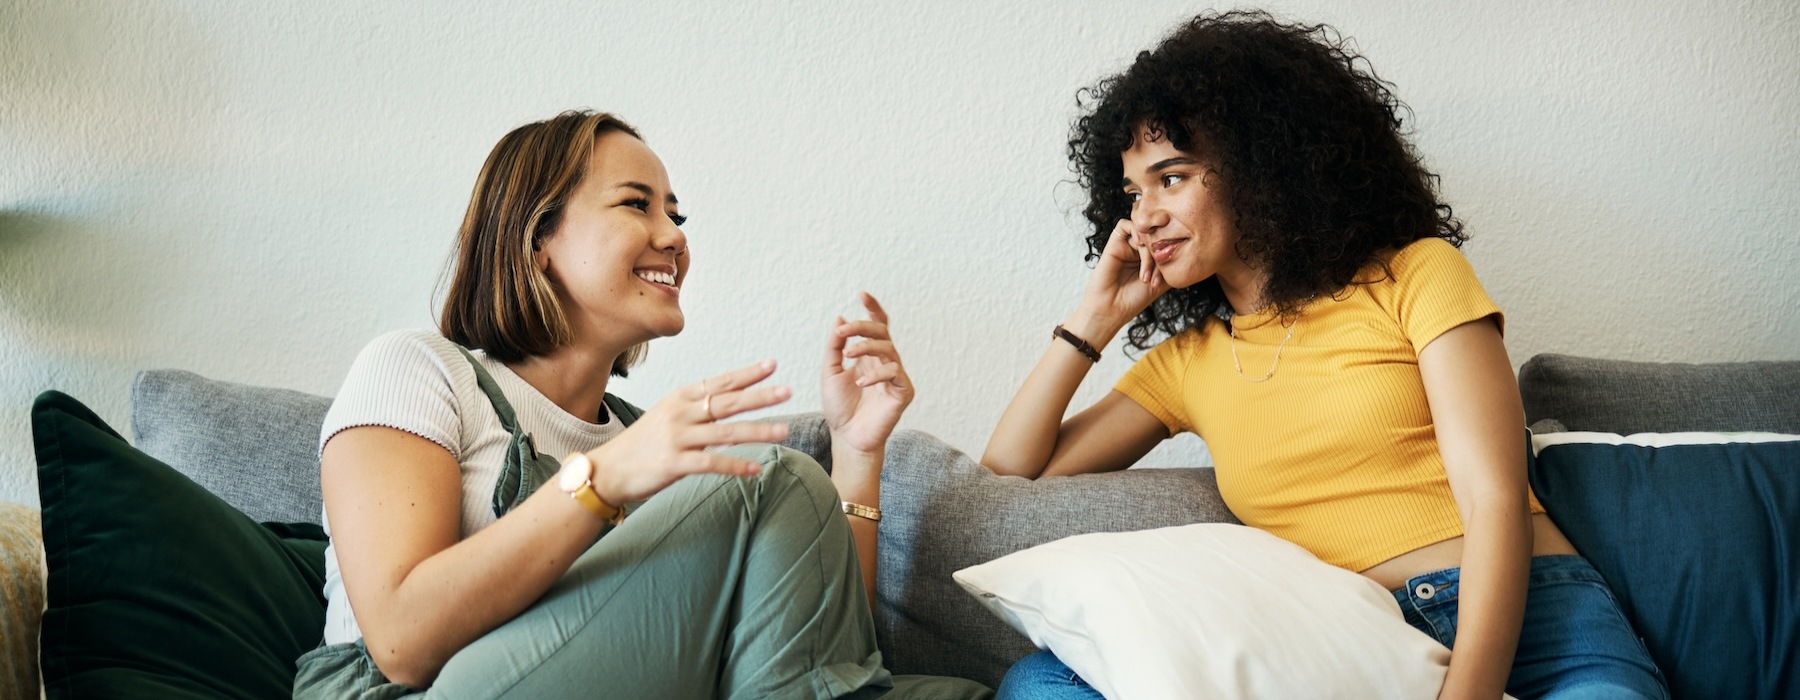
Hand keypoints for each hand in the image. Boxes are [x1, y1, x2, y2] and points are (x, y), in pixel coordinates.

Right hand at [587, 361, 791, 503]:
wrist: (608, 469)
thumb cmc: (643, 444)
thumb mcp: (668, 416)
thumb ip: (698, 409)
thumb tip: (732, 405)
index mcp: (680, 398)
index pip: (720, 382)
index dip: (747, 374)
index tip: (772, 365)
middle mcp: (680, 413)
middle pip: (727, 402)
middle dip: (760, 396)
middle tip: (787, 391)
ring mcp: (677, 437)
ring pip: (725, 432)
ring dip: (757, 432)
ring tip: (784, 431)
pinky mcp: (674, 463)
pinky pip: (712, 463)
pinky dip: (736, 466)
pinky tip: (756, 469)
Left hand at [822, 292, 914, 455]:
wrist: (847, 437)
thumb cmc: (839, 407)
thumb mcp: (829, 372)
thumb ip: (834, 347)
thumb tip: (840, 318)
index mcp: (868, 355)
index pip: (876, 326)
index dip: (872, 308)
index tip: (862, 294)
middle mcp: (884, 362)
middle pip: (882, 332)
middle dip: (863, 326)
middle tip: (844, 330)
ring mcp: (895, 376)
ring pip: (889, 349)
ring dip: (867, 346)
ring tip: (848, 353)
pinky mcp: (903, 391)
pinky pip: (894, 373)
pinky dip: (876, 374)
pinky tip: (860, 383)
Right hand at [1072, 220, 1169, 339]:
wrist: (1111, 309)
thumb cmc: (1134, 299)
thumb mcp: (1163, 281)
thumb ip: (1172, 262)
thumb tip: (1184, 245)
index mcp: (1150, 258)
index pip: (1166, 242)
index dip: (1170, 255)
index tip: (1166, 278)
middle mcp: (1138, 250)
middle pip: (1156, 236)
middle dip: (1160, 254)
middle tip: (1155, 277)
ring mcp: (1126, 246)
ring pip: (1145, 232)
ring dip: (1149, 251)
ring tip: (1145, 275)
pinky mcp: (1114, 243)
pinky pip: (1127, 224)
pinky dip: (1136, 231)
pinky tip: (1138, 246)